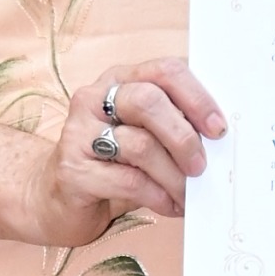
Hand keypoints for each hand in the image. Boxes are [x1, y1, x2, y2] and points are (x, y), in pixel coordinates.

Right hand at [35, 54, 224, 240]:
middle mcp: (94, 99)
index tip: (218, 129)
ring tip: (186, 194)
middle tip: (201, 167)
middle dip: (184, 137)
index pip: (165, 71)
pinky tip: (167, 205)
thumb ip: (173, 128)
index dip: (197, 98)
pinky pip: (129, 181)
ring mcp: (78, 132)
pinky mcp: (72, 170)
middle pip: (149, 101)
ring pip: (141, 145)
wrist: (55, 198)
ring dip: (174, 176)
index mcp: (119, 80)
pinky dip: (158, 196)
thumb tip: (219, 141)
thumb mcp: (144, 138)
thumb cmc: (111, 166)